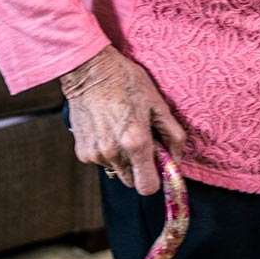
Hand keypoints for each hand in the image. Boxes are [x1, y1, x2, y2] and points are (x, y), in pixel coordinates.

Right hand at [62, 45, 185, 194]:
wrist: (90, 70)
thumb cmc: (127, 81)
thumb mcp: (158, 104)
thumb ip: (172, 136)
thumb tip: (177, 160)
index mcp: (136, 143)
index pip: (148, 188)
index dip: (156, 178)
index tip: (158, 165)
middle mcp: (113, 153)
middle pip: (132, 182)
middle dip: (140, 167)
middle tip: (142, 141)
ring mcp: (95, 155)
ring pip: (117, 170)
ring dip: (123, 158)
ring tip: (123, 129)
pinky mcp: (82, 152)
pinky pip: (102, 161)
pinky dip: (108, 151)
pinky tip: (108, 128)